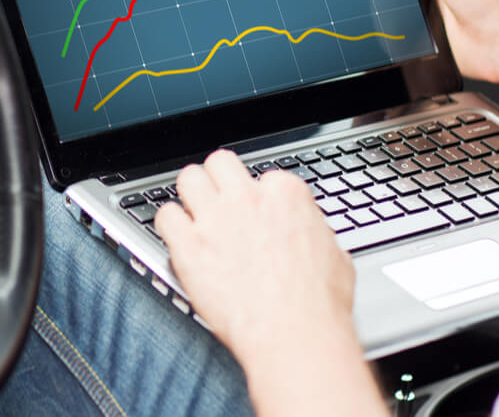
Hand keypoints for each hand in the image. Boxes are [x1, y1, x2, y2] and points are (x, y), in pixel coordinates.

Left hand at [154, 150, 355, 367]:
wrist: (294, 335)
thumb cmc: (317, 304)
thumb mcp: (334, 254)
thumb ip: (313, 231)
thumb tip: (309, 231)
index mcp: (286, 194)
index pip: (264, 176)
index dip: (259, 197)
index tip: (255, 212)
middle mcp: (247, 198)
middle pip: (220, 164)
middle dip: (218, 179)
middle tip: (218, 199)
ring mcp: (215, 220)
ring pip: (188, 179)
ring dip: (190, 193)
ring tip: (193, 211)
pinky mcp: (188, 246)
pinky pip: (165, 216)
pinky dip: (169, 224)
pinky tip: (177, 236)